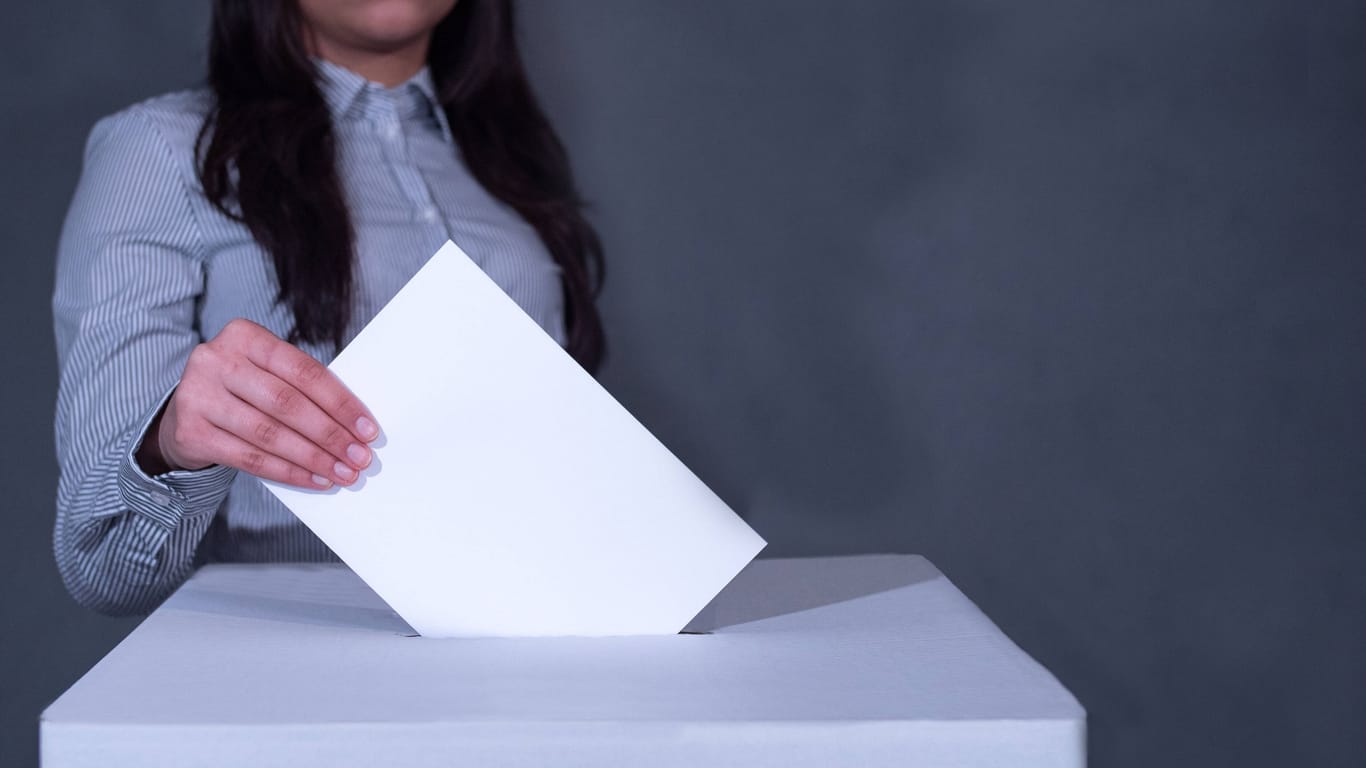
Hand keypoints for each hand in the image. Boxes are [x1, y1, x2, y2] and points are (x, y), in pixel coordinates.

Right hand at [137, 318, 379, 488]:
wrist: (185, 413)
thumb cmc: (244, 391)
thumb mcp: (267, 374)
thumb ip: (301, 388)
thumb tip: (354, 426)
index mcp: (244, 336)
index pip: (304, 371)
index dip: (340, 403)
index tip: (368, 429)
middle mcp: (216, 359)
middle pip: (287, 403)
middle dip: (330, 435)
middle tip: (359, 457)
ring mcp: (198, 394)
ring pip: (269, 434)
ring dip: (313, 458)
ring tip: (342, 473)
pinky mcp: (190, 431)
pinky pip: (249, 458)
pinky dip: (288, 472)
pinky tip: (314, 480)